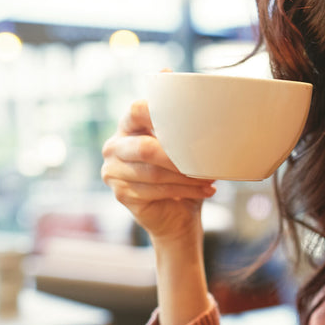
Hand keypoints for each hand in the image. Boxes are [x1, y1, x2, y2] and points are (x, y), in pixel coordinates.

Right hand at [101, 100, 215, 243]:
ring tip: (209, 178)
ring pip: (154, 173)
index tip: (190, 121)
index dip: (160, 113)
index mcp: (128, 126)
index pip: (138, 110)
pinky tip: (205, 190)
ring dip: (186, 177)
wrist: (176, 214)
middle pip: (146, 148)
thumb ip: (184, 133)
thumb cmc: (181, 176)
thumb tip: (211, 119)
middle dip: (178, 157)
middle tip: (205, 161)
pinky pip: (156, 190)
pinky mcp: (121, 194)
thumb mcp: (182, 149)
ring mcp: (113, 171)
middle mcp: (115, 147)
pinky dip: (185, 190)